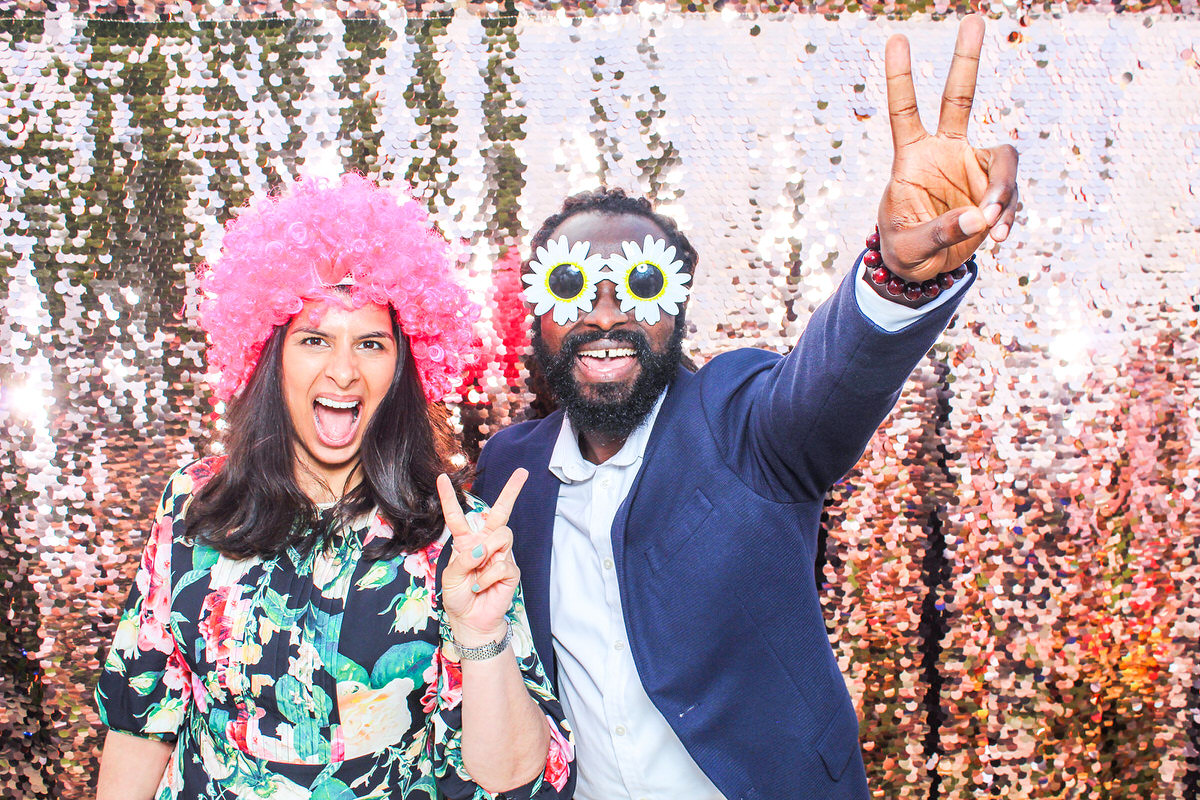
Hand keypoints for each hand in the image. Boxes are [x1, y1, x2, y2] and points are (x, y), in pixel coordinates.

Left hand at [437, 469, 527, 646]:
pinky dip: (488, 577)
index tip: (441, 478)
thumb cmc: (458, 597)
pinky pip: (502, 563)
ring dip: (488, 551)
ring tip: (479, 569)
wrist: (471, 621)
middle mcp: (485, 543)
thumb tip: (483, 549)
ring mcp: (500, 555)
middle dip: (512, 491)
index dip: (449, 497)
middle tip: (522, 472)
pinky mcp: (510, 570)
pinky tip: (482, 586)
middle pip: (500, 512)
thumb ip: (463, 559)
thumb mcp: (450, 577)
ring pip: (503, 534)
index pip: (457, 516)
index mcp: (466, 541)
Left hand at [878, 14, 1019, 282]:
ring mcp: (972, 167)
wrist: (923, 271)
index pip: (905, 111)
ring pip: (1003, 159)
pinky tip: (998, 237)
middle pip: (958, 98)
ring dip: (1002, 191)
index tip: (897, 38)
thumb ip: (940, 232)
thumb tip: (978, 216)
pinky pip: (1010, 195)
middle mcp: (945, 151)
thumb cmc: (904, 252)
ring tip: (990, 224)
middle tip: (973, 18)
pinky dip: (1008, 215)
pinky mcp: (993, 190)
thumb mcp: (909, 248)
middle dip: (966, 60)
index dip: (901, 77)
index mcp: (912, 157)